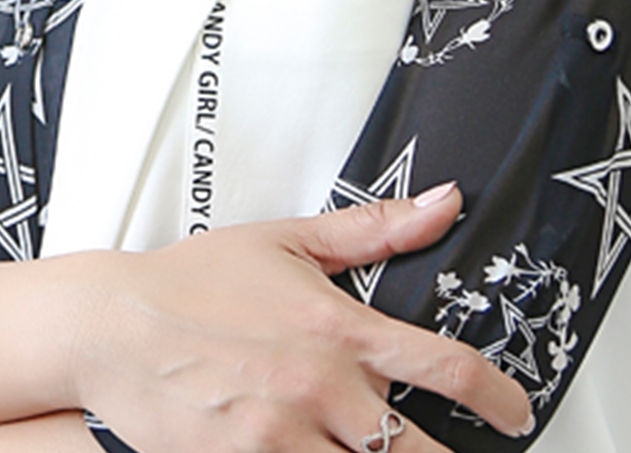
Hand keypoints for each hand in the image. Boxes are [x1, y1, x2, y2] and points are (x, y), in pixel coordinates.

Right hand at [71, 185, 533, 452]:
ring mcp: (285, 436)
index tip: (517, 412)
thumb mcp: (287, 240)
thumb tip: (443, 202)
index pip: (443, 367)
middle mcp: (321, 387)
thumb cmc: (193, 282)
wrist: (113, 326)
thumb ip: (373, 228)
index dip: (497, 397)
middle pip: (418, 450)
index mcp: (339, 327)